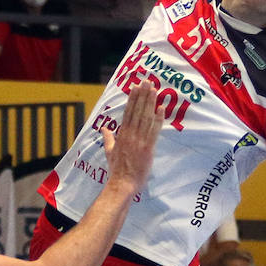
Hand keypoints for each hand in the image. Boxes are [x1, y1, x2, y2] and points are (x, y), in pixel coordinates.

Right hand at [103, 80, 159, 194]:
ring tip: (154, 89)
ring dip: (150, 102)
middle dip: (143, 95)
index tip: (136, 87)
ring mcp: (139, 140)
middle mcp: (130, 134)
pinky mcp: (148, 147)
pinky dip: (158, 118)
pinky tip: (162, 108)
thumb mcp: (109, 151)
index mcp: (121, 134)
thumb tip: (104, 128)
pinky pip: (154, 130)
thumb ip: (108, 138)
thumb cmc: (116, 170)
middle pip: (137, 111)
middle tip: (147, 81)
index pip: (128, 112)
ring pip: (145, 117)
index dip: (132, 98)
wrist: (122, 183)